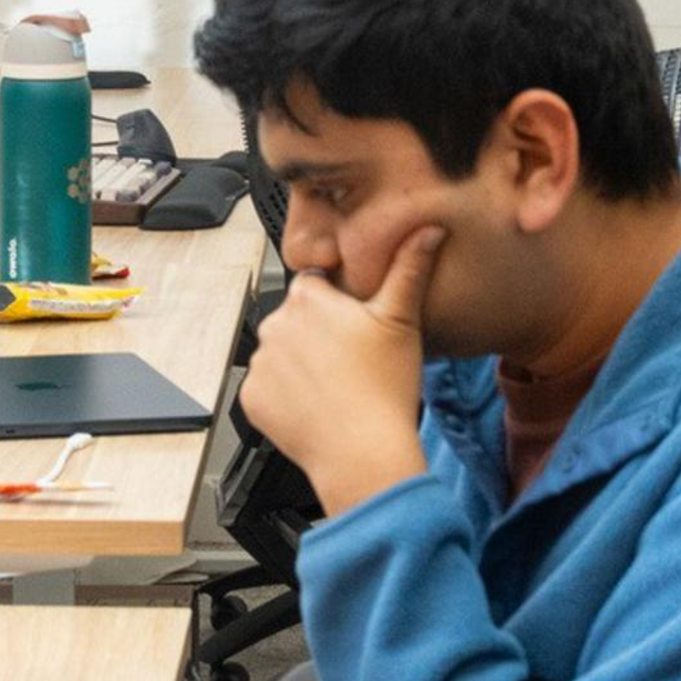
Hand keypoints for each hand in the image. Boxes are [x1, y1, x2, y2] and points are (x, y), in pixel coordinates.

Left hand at [239, 225, 440, 514]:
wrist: (363, 453)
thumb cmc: (384, 388)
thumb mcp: (402, 320)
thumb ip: (409, 267)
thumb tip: (428, 227)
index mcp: (307, 298)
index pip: (315, 285)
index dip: (338, 305)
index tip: (355, 328)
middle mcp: (274, 325)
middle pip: (295, 320)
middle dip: (316, 334)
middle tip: (351, 361)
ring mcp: (260, 363)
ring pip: (282, 354)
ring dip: (300, 365)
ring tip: (335, 386)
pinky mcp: (251, 398)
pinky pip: (267, 388)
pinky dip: (285, 396)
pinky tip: (315, 405)